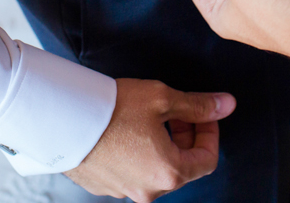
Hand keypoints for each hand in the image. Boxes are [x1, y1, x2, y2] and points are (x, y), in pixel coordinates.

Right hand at [65, 78, 235, 202]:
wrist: (62, 117)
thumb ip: (198, 105)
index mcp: (169, 173)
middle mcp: (148, 190)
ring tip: (147, 117)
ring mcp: (123, 191)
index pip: (207, 160)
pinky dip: (135, 153)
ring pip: (154, 169)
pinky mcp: (102, 185)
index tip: (203, 113)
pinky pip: (129, 171)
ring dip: (159, 145)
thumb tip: (227, 104)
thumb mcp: (162, 98)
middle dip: (184, 136)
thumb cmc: (112, 108)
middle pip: (181, 166)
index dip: (210, 133)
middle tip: (175, 110)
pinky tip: (124, 130)